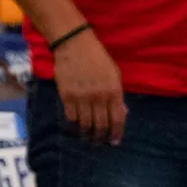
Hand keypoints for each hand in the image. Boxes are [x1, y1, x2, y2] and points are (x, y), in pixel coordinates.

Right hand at [52, 29, 125, 143]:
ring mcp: (82, 97)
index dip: (117, 133)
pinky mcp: (66, 95)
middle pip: (101, 124)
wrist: (74, 44)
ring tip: (87, 137)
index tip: (115, 141)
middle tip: (100, 142)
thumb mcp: (114, 75)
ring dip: (87, 133)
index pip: (118, 119)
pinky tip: (76, 125)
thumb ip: (117, 95)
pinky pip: (71, 116)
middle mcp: (99, 97)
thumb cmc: (98, 58)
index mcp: (114, 91)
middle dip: (101, 137)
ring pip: (85, 123)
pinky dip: (74, 123)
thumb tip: (121, 114)